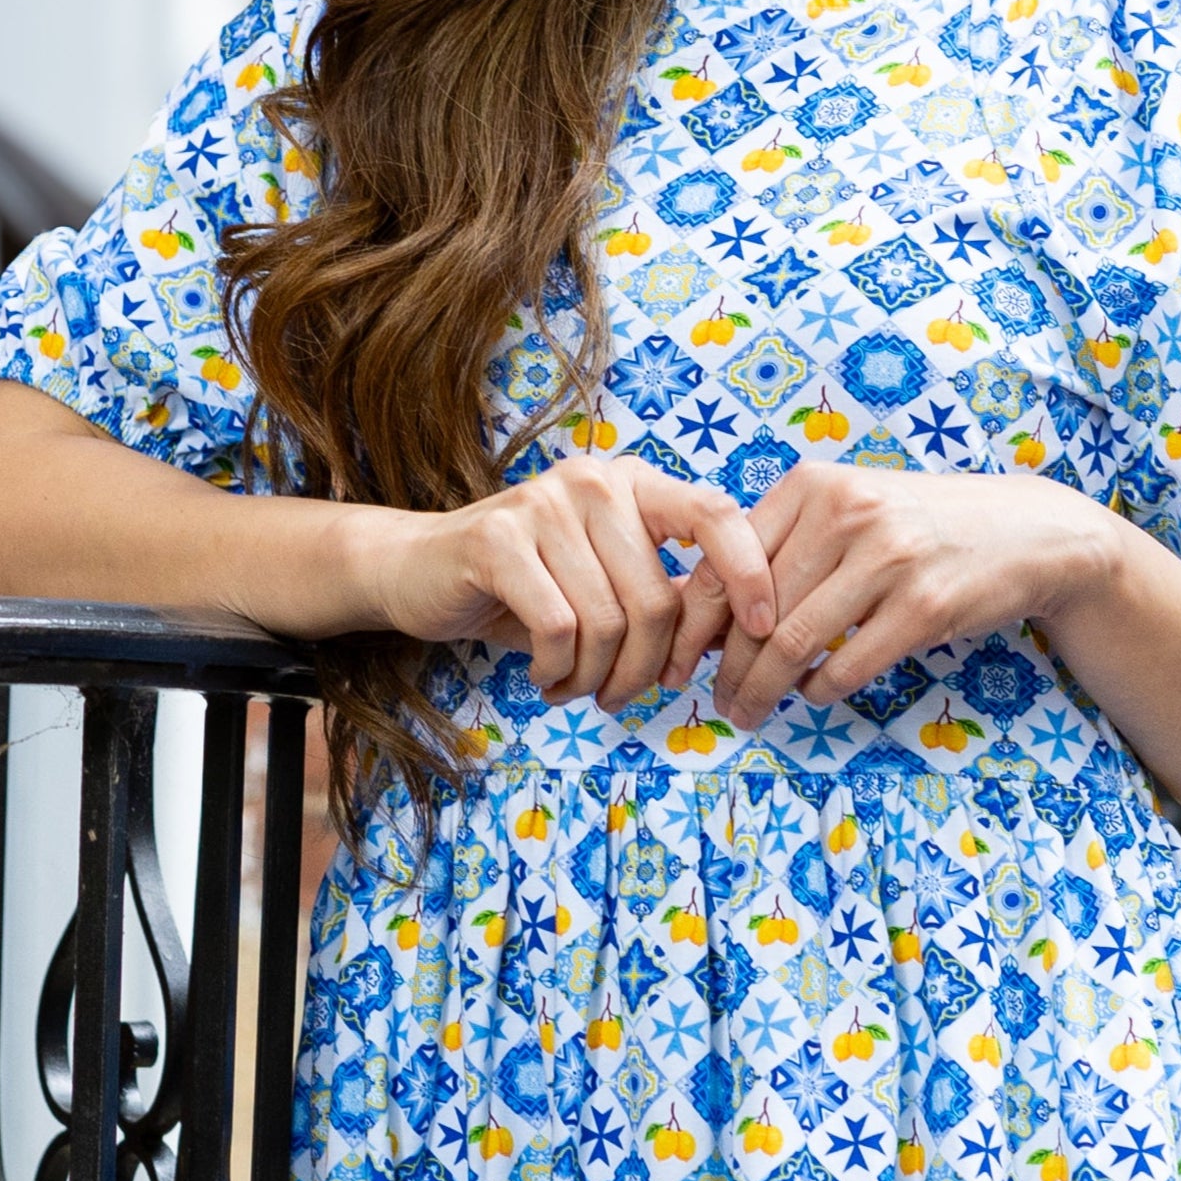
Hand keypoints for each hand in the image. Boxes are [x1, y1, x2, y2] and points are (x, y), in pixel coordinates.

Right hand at [367, 455, 776, 711]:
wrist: (419, 571)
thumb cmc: (527, 585)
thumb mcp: (606, 580)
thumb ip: (666, 592)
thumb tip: (742, 635)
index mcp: (634, 485)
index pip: (715, 514)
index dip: (749, 573)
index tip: (761, 629)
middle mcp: (594, 483)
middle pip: (659, 599)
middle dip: (647, 669)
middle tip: (620, 697)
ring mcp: (543, 505)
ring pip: (609, 622)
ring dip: (596, 679)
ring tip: (574, 688)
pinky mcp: (497, 540)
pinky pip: (559, 628)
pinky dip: (558, 672)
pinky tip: (544, 678)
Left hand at [697, 462, 1119, 727]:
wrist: (1026, 531)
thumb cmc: (920, 526)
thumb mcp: (849, 509)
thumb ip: (784, 546)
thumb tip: (702, 613)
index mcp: (813, 485)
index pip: (726, 560)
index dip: (695, 620)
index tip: (682, 659)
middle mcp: (847, 512)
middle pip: (755, 611)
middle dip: (726, 669)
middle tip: (718, 701)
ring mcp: (889, 558)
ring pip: (794, 643)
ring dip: (763, 691)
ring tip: (750, 712)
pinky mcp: (925, 606)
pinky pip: (847, 666)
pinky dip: (820, 691)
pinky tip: (813, 694)